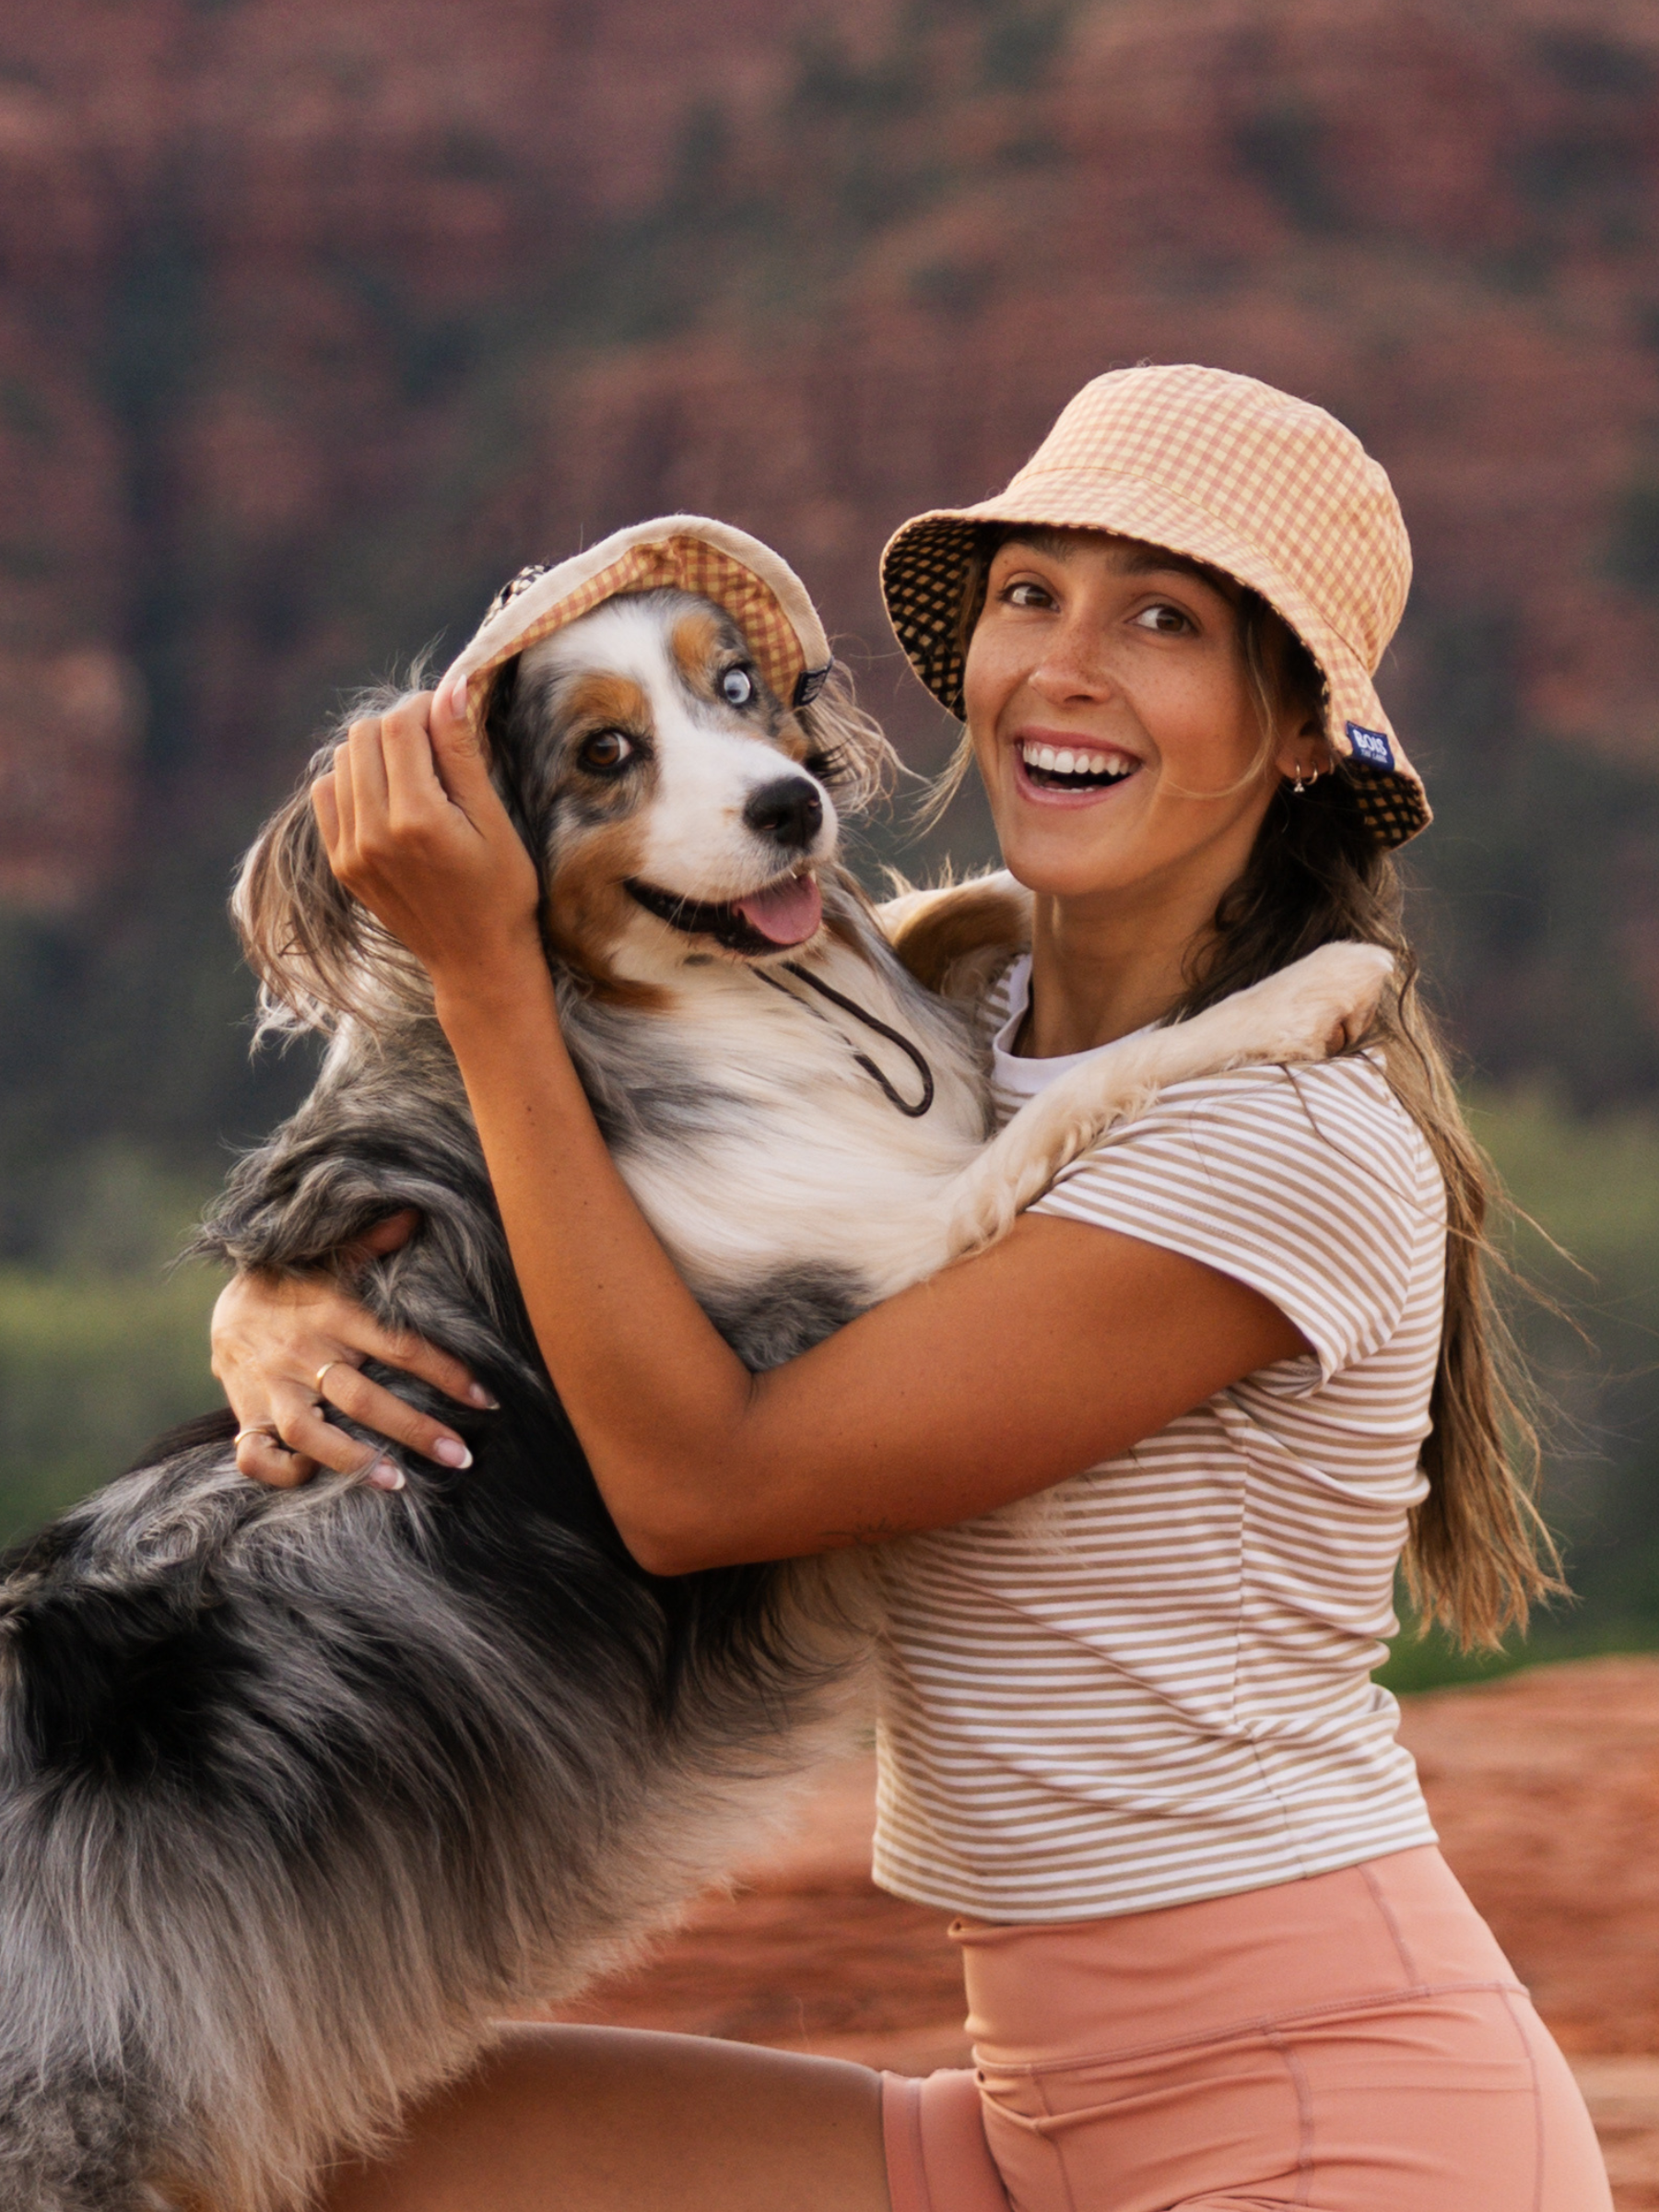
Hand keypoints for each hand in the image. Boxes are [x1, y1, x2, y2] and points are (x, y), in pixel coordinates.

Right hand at [211, 1213, 495, 1489]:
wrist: (225, 1304)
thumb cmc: (298, 1286)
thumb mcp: (333, 1261)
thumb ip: (373, 1244)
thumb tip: (414, 1212)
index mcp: (335, 1316)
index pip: (400, 1346)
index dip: (445, 1372)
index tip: (485, 1399)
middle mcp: (303, 1354)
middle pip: (363, 1398)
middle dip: (415, 1429)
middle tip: (461, 1456)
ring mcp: (271, 1388)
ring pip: (308, 1432)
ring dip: (353, 1461)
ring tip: (398, 1483)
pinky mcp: (246, 1415)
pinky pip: (256, 1455)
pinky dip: (282, 1473)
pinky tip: (316, 1478)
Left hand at [311, 674, 542, 990]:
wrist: (476, 960)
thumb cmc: (502, 892)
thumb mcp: (494, 822)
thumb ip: (463, 754)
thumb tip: (448, 690)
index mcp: (416, 820)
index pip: (399, 726)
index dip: (423, 705)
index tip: (447, 712)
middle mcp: (372, 833)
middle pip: (364, 735)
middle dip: (399, 724)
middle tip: (435, 740)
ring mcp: (349, 851)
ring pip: (343, 759)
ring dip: (375, 750)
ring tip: (414, 770)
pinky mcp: (340, 863)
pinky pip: (327, 793)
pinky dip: (353, 779)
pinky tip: (388, 794)